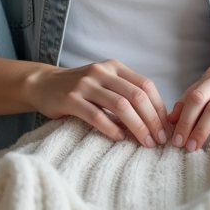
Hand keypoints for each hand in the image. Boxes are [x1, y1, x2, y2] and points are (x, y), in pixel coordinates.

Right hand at [24, 59, 170, 147]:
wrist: (43, 84)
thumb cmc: (80, 89)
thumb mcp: (104, 83)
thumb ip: (125, 93)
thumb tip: (155, 119)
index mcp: (115, 67)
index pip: (145, 85)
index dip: (159, 108)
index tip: (166, 128)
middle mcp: (102, 72)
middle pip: (136, 96)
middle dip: (152, 120)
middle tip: (159, 140)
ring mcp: (85, 84)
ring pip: (120, 105)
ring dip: (137, 126)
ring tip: (145, 142)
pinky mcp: (70, 99)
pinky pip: (96, 115)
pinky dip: (110, 129)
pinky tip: (118, 139)